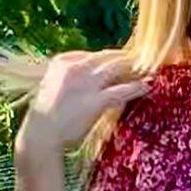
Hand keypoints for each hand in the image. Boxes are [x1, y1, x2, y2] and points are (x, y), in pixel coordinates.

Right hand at [18, 49, 153, 154]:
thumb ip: (68, 79)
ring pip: (117, 68)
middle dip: (126, 58)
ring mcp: (86, 83)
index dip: (110, 57)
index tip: (122, 59)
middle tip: (142, 60)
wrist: (41, 134)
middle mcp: (75, 68)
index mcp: (62, 62)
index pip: (93, 55)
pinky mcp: (96, 100)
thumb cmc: (45, 117)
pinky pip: (121, 90)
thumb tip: (87, 81)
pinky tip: (147, 86)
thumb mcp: (52, 88)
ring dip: (134, 67)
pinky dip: (136, 87)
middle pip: (107, 57)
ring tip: (148, 68)